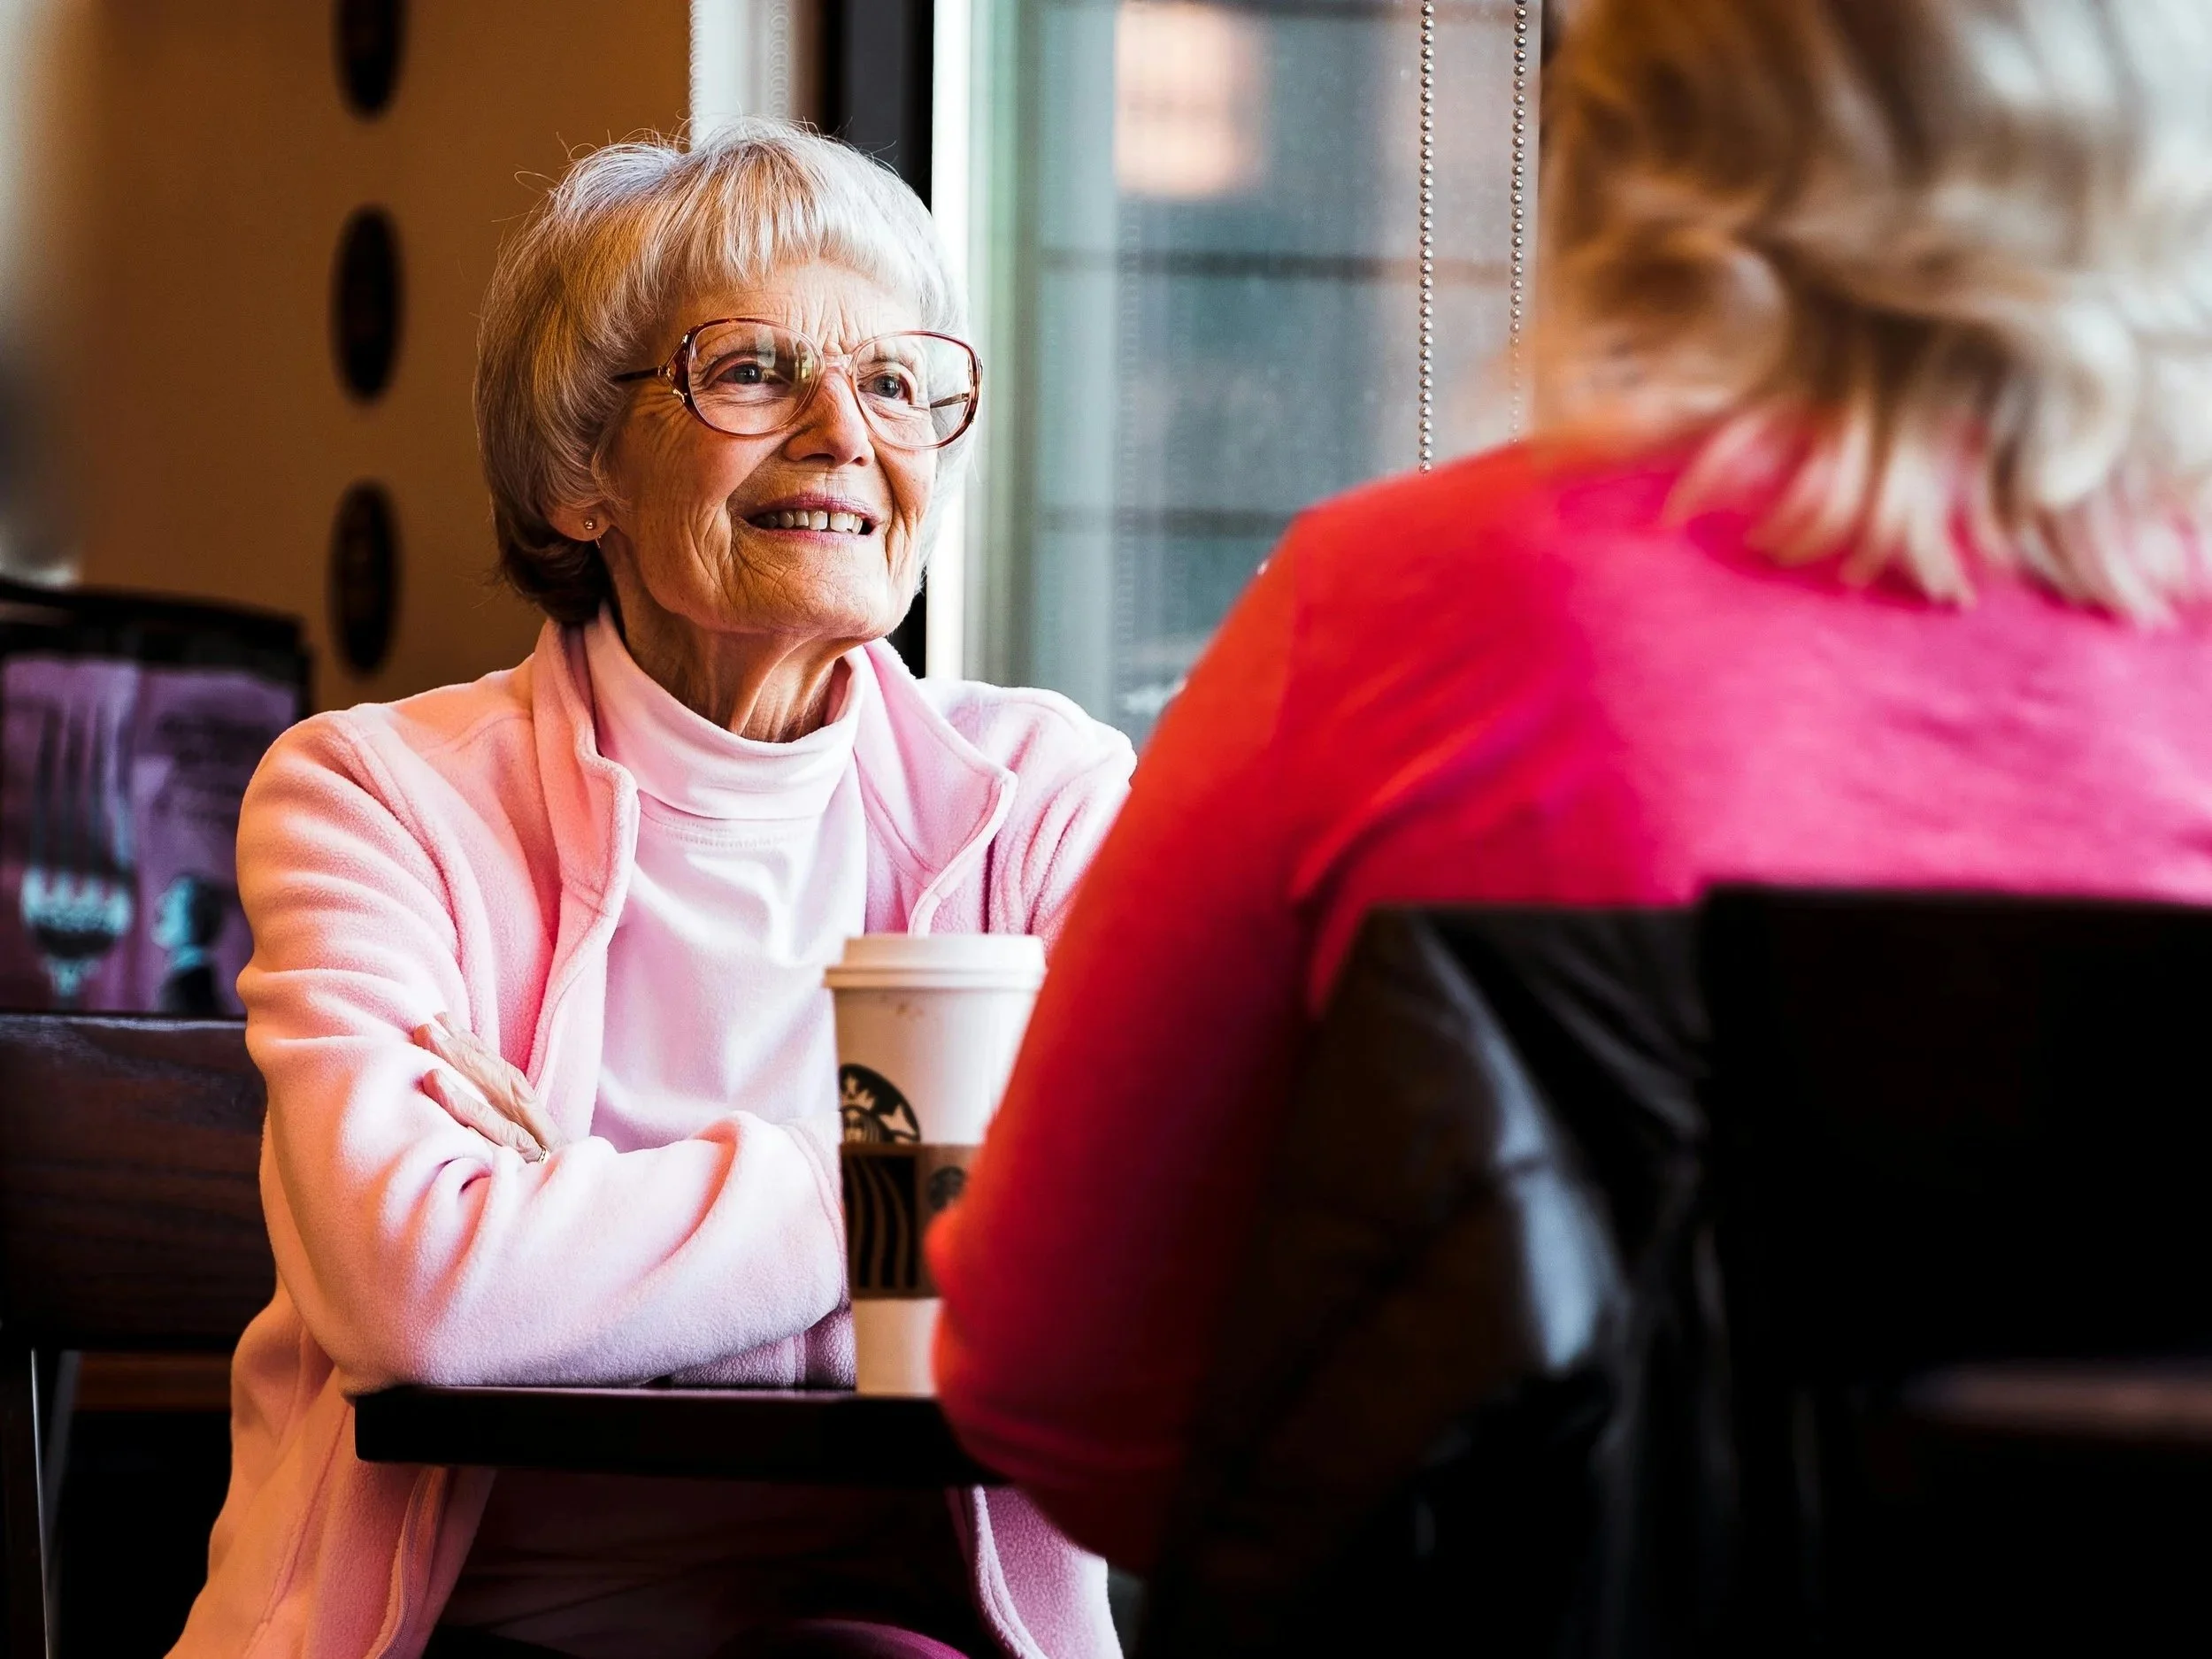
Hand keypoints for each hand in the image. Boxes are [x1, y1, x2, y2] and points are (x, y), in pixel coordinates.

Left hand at [412, 1015, 565, 1161]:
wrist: (566, 1188)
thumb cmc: (533, 1155)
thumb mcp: (514, 1120)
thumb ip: (488, 1091)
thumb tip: (449, 1056)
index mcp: (522, 1102)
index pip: (493, 1065)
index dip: (468, 1040)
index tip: (440, 1018)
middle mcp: (526, 1117)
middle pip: (494, 1082)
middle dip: (460, 1056)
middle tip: (426, 1032)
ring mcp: (525, 1146)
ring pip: (493, 1119)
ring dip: (463, 1097)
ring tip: (432, 1076)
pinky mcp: (522, 1171)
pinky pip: (498, 1156)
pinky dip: (481, 1142)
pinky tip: (459, 1132)